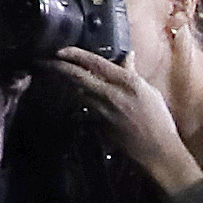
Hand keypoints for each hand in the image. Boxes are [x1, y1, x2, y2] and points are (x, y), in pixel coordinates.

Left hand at [45, 47, 200, 192]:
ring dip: (66, 83)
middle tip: (43, 60)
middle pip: (78, 76)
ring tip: (53, 74)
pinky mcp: (100, 126)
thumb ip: (132, 73)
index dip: (74, 54)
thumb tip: (127, 55)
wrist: (159, 152)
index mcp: (128, 83)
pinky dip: (80, 102)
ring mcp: (105, 112)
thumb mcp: (149, 91)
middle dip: (57, 67)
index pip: (95, 62)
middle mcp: (113, 95)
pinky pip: (85, 110)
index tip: (59, 50)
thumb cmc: (158, 121)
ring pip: (78, 92)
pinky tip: (74, 98)